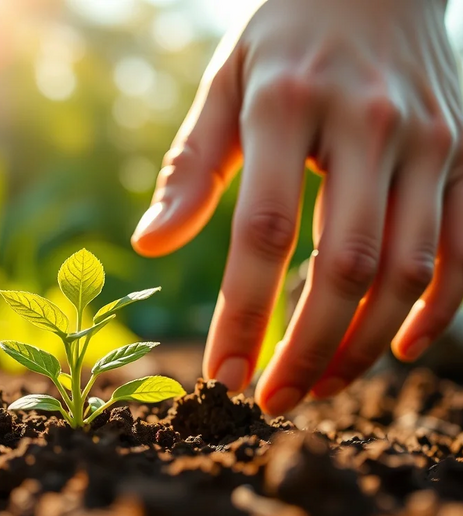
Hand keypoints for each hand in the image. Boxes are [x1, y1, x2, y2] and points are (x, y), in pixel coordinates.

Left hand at [131, 0, 462, 413]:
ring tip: (320, 389)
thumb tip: (149, 243)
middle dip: (307, 351)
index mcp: (288, 106)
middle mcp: (368, 125)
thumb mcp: (223, 85)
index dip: (242, 314)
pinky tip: (397, 350)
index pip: (263, 232)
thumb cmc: (282, 44)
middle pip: (344, 267)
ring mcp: (429, 142)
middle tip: (272, 401)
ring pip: (408, 270)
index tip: (220, 375)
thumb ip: (191, 166)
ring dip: (362, 346)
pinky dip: (436, 312)